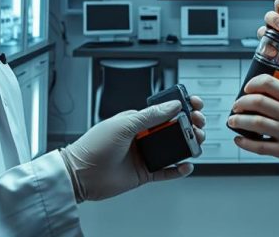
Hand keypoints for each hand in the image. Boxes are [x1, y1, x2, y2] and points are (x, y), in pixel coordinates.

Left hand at [63, 96, 205, 201]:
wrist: (80, 175)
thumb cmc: (94, 146)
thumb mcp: (124, 125)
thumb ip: (151, 116)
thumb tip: (173, 105)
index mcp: (136, 121)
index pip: (164, 111)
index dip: (180, 107)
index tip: (194, 103)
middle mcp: (141, 137)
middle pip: (172, 129)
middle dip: (189, 125)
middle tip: (199, 124)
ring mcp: (143, 155)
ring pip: (172, 149)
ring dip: (187, 145)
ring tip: (196, 143)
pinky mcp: (144, 173)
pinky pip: (166, 171)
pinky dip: (178, 170)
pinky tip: (186, 165)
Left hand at [228, 74, 278, 169]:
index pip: (269, 83)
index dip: (253, 84)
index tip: (246, 89)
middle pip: (258, 102)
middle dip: (241, 103)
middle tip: (236, 107)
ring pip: (256, 124)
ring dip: (238, 122)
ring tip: (233, 121)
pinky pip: (260, 146)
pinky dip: (246, 143)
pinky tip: (239, 139)